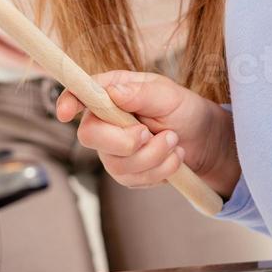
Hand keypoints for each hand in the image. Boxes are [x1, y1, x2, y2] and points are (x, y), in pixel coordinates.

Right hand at [55, 70, 240, 197]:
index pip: (80, 94)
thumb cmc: (184, 110)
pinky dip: (160, 169)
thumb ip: (141, 93)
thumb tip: (113, 92)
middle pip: (90, 135)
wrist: (204, 141)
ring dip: (153, 155)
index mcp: (112, 92)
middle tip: (149, 134)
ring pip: (116, 162)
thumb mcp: (169, 95)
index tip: (66, 113)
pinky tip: (174, 157)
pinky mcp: (126, 172)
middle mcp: (106, 121)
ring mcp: (113, 149)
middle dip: (123, 141)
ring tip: (174, 141)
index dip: (68, 102)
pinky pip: (134, 179)